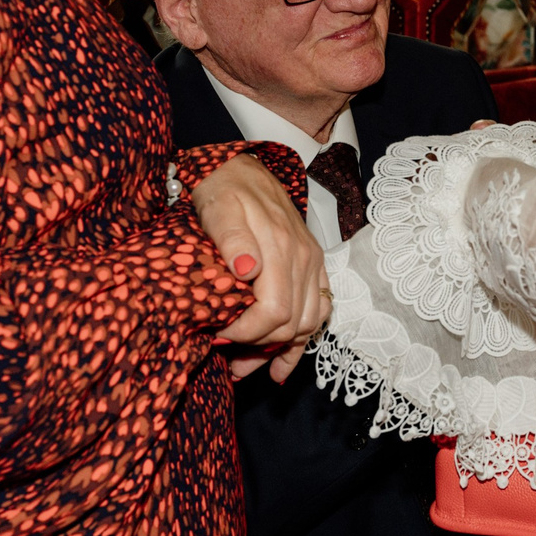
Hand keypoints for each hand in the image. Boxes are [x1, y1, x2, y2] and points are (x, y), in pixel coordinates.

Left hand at [191, 154, 329, 367]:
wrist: (242, 167)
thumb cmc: (224, 189)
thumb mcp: (218, 209)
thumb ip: (232, 240)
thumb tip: (248, 270)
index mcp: (280, 248)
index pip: (274, 312)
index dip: (247, 334)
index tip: (219, 337)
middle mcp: (303, 259)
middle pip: (291, 324)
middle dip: (260, 349)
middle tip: (228, 360)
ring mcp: (311, 263)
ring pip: (307, 324)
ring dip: (281, 351)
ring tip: (248, 368)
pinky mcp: (312, 265)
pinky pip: (318, 310)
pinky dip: (301, 341)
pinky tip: (282, 362)